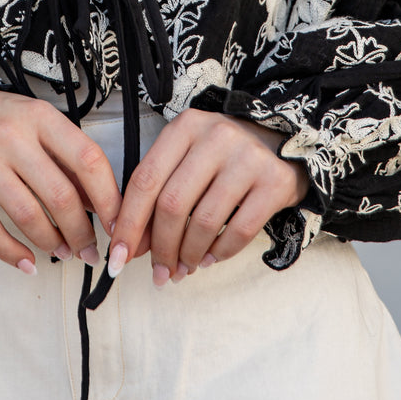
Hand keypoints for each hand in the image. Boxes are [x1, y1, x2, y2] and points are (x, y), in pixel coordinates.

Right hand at [0, 85, 121, 275]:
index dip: (109, 199)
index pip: (88, 159)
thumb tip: (100, 204)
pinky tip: (27, 263)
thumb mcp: (34, 123)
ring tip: (61, 253)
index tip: (118, 225)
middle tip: (88, 250)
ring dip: (51, 243)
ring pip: (27, 215)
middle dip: (81, 232)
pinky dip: (12, 253)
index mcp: (40, 117)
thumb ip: (64, 158)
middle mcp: (12, 135)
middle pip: (60, 195)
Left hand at [106, 110, 309, 284]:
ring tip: (184, 267)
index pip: (146, 180)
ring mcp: (248, 158)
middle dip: (161, 247)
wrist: (282, 143)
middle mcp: (216, 136)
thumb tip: (131, 243)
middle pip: (172, 204)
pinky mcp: (275, 182)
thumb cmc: (222, 156)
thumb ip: (158, 192)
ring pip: (204, 221)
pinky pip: (240, 230)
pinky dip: (219, 252)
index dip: (128, 222)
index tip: (118, 255)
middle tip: (159, 272)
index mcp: (185, 127)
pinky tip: (210, 258)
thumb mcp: (187, 157)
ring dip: (189, 254)